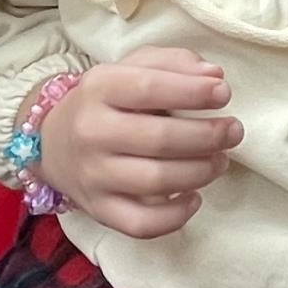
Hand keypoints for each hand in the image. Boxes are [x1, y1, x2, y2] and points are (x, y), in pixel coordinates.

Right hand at [40, 48, 241, 237]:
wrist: (53, 141)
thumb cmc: (108, 100)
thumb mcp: (132, 67)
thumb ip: (174, 63)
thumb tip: (214, 76)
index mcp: (99, 87)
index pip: (149, 88)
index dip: (193, 92)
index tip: (224, 93)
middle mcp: (91, 132)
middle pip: (158, 139)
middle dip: (207, 136)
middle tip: (234, 131)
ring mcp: (93, 175)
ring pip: (155, 182)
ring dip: (200, 172)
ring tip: (220, 160)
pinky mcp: (98, 210)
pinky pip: (141, 224)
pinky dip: (176, 217)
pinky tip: (195, 197)